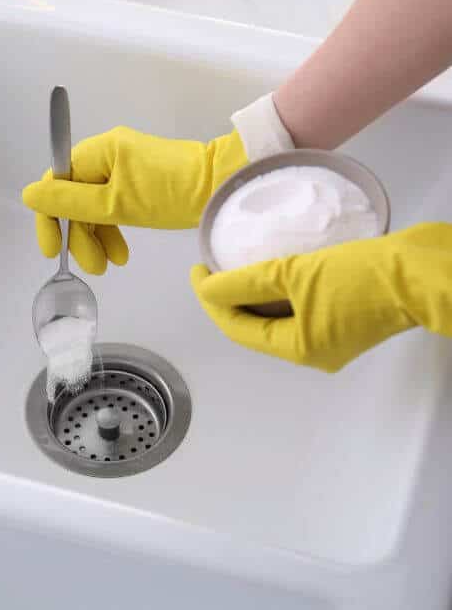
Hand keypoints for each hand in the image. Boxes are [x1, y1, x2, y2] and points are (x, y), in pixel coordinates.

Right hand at [22, 126, 247, 273]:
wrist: (220, 186)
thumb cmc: (169, 194)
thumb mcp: (115, 204)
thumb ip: (70, 201)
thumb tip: (28, 194)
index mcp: (97, 152)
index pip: (57, 183)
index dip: (50, 218)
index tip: (52, 250)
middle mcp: (106, 155)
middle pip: (75, 198)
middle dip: (80, 235)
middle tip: (94, 268)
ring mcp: (123, 168)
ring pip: (94, 206)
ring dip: (97, 237)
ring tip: (110, 265)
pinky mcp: (138, 183)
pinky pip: (113, 206)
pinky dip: (113, 229)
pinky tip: (120, 253)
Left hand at [190, 223, 451, 371]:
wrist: (423, 271)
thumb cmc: (361, 276)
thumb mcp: (295, 273)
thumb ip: (245, 282)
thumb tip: (207, 288)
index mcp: (299, 348)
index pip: (238, 329)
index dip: (211, 300)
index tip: (197, 271)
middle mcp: (312, 351)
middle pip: (255, 327)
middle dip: (228, 300)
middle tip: (210, 270)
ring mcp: (330, 338)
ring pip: (275, 319)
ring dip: (252, 296)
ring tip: (232, 268)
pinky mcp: (343, 319)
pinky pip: (296, 310)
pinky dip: (277, 294)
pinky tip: (267, 271)